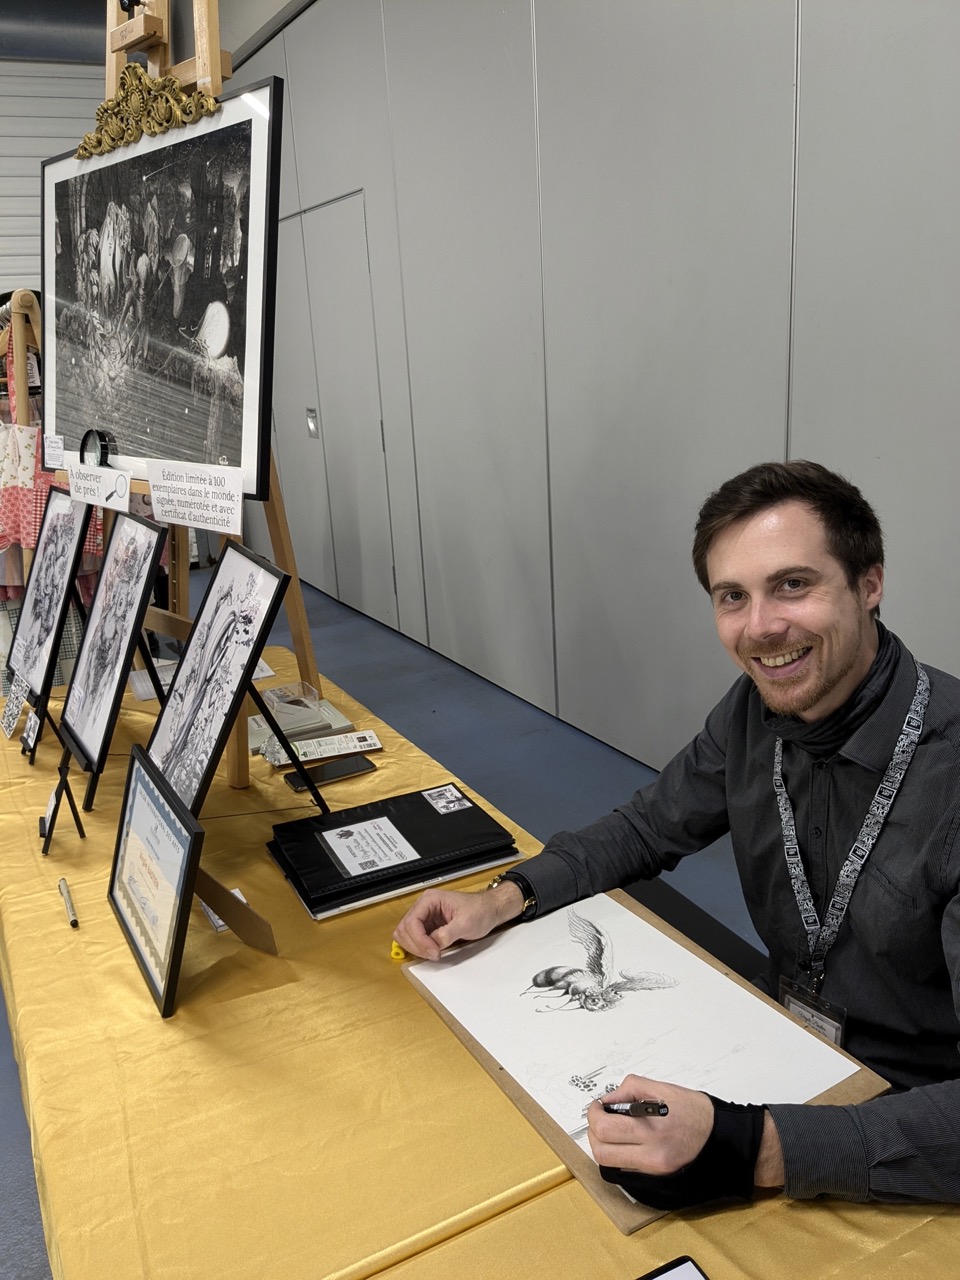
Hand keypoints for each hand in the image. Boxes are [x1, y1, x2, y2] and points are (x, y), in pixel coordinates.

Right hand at [392, 880, 524, 959]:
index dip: (419, 940)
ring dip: (416, 947)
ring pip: (406, 935)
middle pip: (404, 929)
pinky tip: (432, 951)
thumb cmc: (480, 910)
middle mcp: (423, 906)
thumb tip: (433, 944)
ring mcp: (425, 917)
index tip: (433, 951)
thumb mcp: (466, 923)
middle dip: (416, 945)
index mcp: (430, 900)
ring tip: (433, 953)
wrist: (489, 910)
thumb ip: (447, 933)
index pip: (412, 921)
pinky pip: (415, 939)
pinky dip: (419, 948)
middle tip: (433, 954)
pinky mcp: (428, 926)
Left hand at [587, 1074, 784, 1191]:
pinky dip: (617, 1155)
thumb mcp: (666, 1089)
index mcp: (654, 1129)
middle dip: (592, 1129)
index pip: (605, 1128)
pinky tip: (624, 1141)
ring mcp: (654, 1170)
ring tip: (609, 1128)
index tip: (598, 1105)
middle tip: (598, 1116)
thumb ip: (634, 1089)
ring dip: (601, 1144)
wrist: (727, 1140)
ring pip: (609, 1163)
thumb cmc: (700, 1114)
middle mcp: (652, 1155)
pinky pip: (625, 1169)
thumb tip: (610, 1097)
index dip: (594, 1113)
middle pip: (601, 1150)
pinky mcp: (657, 1177)